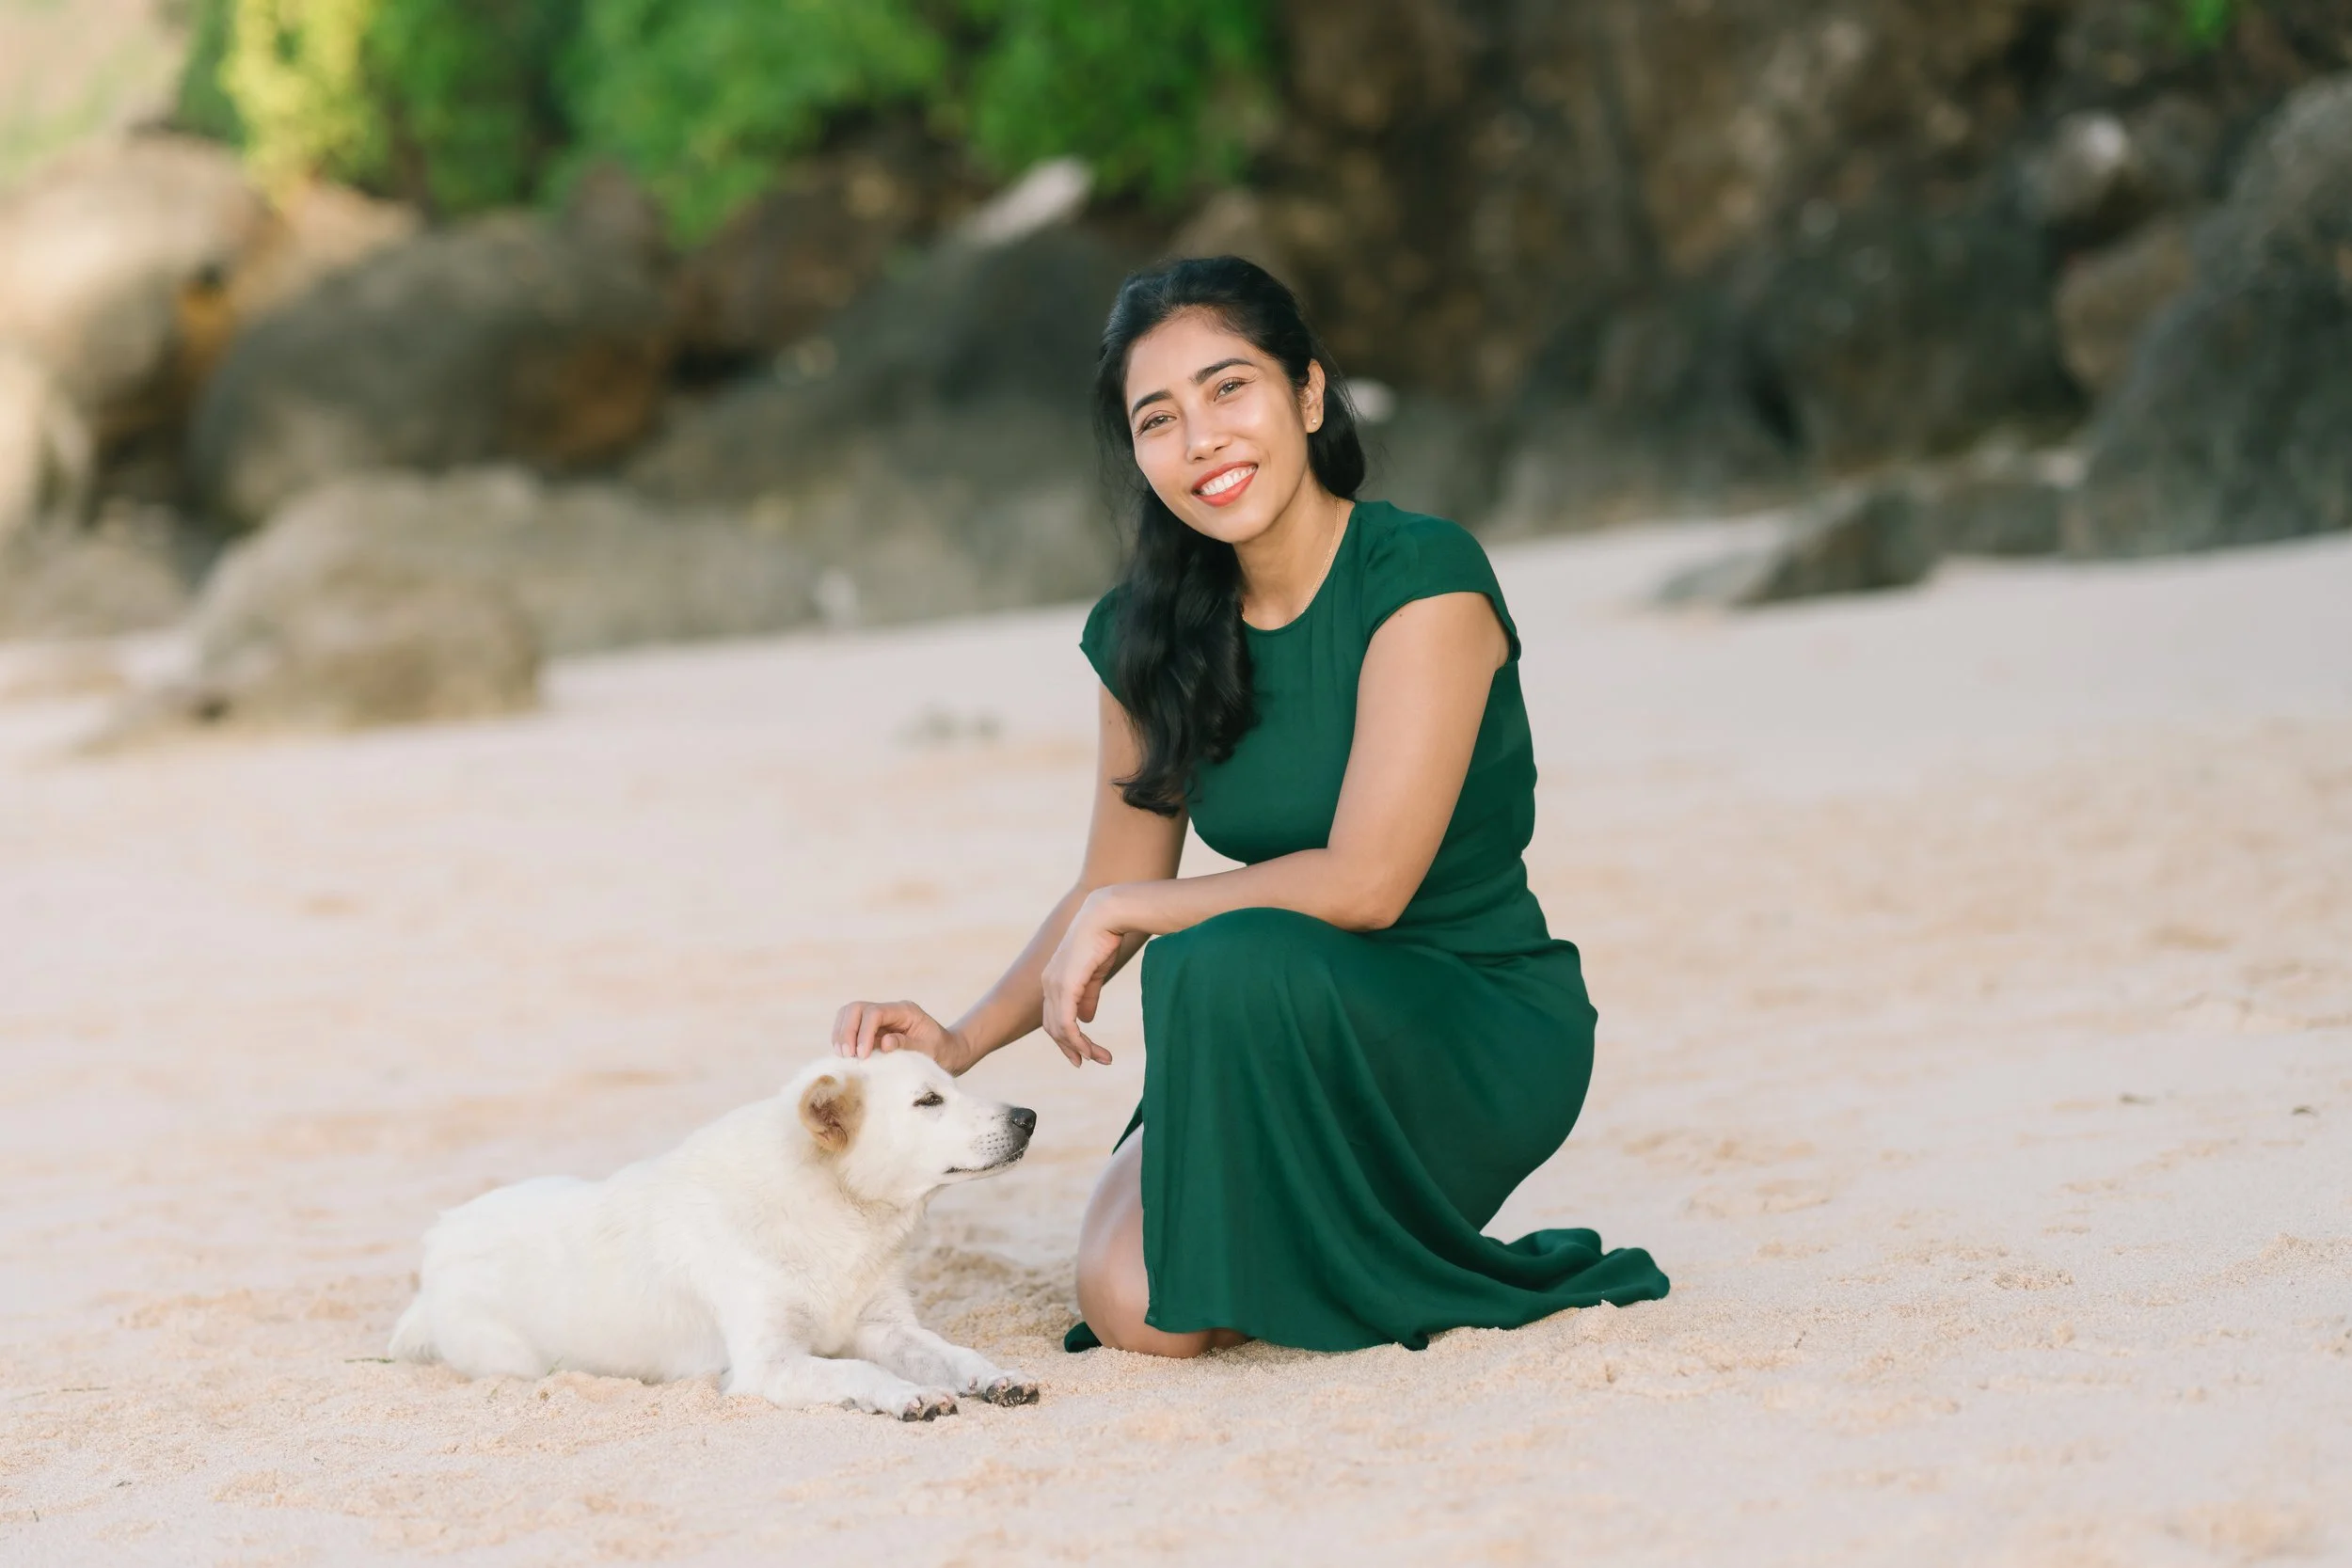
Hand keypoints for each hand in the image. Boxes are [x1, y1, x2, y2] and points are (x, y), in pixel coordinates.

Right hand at [831, 999, 977, 1074]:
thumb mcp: (930, 1050)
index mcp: (905, 1011)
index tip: (862, 1055)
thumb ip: (908, 1045)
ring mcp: (880, 1018)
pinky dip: (843, 1038)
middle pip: (856, 1008)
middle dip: (847, 1031)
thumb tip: (884, 1042)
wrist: (947, 1052)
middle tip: (847, 1055)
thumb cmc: (941, 1052)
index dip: (863, 1033)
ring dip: (841, 1034)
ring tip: (844, 1055)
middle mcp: (890, 1010)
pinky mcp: (873, 1029)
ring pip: (848, 1014)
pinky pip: (850, 1027)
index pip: (874, 1013)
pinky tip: (845, 1054)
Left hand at [1040, 891, 1122, 1068]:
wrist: (1106, 916)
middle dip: (1071, 1047)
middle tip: (1087, 1062)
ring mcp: (1054, 985)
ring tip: (1101, 1058)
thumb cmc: (1103, 939)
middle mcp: (1048, 983)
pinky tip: (1089, 1050)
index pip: (1053, 1015)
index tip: (1081, 1053)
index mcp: (1053, 979)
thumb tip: (1086, 1019)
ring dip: (1079, 1047)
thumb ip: (1088, 996)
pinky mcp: (1065, 986)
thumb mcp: (1094, 974)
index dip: (1066, 1037)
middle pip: (1052, 1026)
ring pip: (1060, 1028)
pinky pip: (1067, 1023)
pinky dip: (1077, 1040)